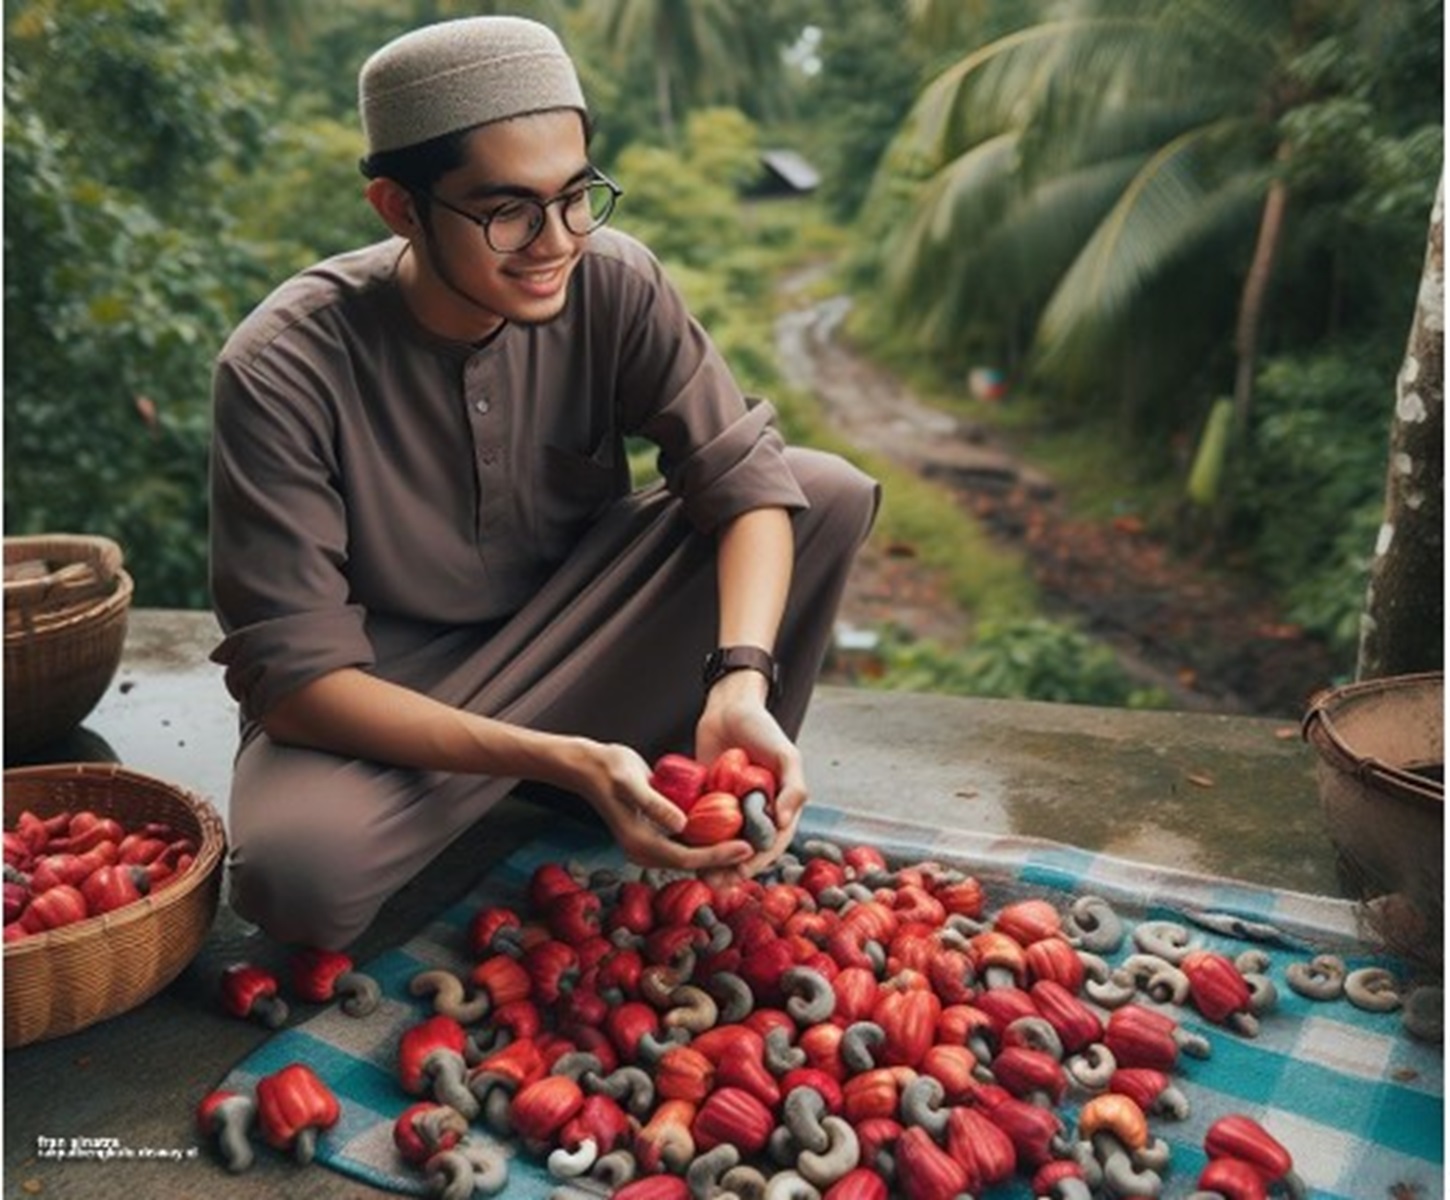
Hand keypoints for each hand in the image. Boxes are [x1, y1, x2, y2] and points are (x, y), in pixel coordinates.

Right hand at [568, 739, 753, 873]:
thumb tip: (681, 824)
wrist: (590, 767)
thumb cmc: (610, 769)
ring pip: (689, 855)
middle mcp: (645, 851)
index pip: (687, 859)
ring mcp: (649, 843)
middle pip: (692, 863)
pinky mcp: (653, 833)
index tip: (746, 847)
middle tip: (757, 849)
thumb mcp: (632, 782)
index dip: (719, 856)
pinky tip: (727, 828)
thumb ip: (655, 804)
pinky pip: (684, 842)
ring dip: (717, 851)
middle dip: (723, 859)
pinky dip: (705, 839)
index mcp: (641, 844)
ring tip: (749, 841)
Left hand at [696, 674, 807, 883]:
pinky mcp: (708, 800)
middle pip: (746, 850)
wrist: (728, 708)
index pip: (772, 843)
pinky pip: (703, 825)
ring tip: (700, 877)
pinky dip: (697, 841)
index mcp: (780, 806)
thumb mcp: (786, 754)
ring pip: (724, 843)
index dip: (758, 862)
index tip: (741, 874)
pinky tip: (685, 854)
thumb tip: (784, 822)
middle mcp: (757, 811)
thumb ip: (794, 787)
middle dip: (733, 870)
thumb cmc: (762, 728)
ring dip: (714, 862)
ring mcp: (731, 807)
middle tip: (716, 883)